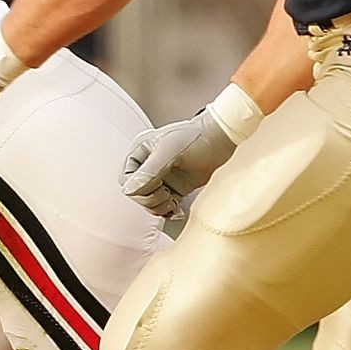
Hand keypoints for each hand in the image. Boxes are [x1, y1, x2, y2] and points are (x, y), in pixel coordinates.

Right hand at [119, 84, 261, 217]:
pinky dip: (168, 211)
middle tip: (166, 195)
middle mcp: (148, 166)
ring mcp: (162, 179)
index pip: (126, 180)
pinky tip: (177, 210)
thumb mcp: (170, 152)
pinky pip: (164, 206)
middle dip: (151, 199)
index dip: (139, 188)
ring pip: (149, 202)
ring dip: (160, 207)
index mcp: (140, 153)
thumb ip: (149, 171)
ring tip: (173, 201)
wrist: (225, 140)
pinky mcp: (176, 189)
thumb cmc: (198, 138)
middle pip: (136, 194)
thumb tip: (129, 190)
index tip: (158, 186)